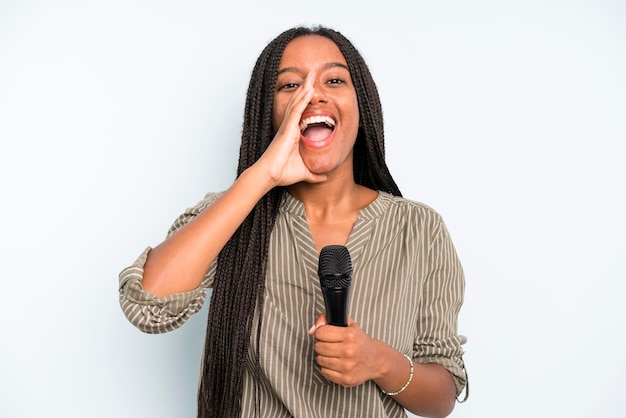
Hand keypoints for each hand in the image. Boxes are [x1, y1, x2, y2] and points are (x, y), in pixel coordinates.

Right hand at [254, 72, 327, 186]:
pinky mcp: (287, 129)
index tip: (312, 89)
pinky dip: (302, 99)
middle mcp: (289, 127)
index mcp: (293, 134)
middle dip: (305, 88)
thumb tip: (324, 178)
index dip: (305, 100)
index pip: (300, 112)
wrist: (269, 176)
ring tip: (311, 76)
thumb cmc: (282, 173)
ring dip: (304, 89)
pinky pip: (296, 111)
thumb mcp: (304, 173)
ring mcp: (287, 127)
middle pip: (297, 103)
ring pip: (296, 103)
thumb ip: (313, 174)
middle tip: (311, 75)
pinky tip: (308, 89)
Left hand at [308, 314, 381, 386]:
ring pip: (320, 360)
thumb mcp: (348, 324)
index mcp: (350, 335)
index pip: (321, 332)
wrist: (375, 359)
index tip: (326, 334)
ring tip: (333, 354)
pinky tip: (336, 364)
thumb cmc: (359, 340)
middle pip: (319, 347)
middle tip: (330, 345)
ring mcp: (347, 366)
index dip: (321, 332)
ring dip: (323, 356)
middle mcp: (349, 351)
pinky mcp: (346, 379)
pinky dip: (327, 368)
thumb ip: (327, 319)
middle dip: (321, 344)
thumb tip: (311, 330)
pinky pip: (324, 372)